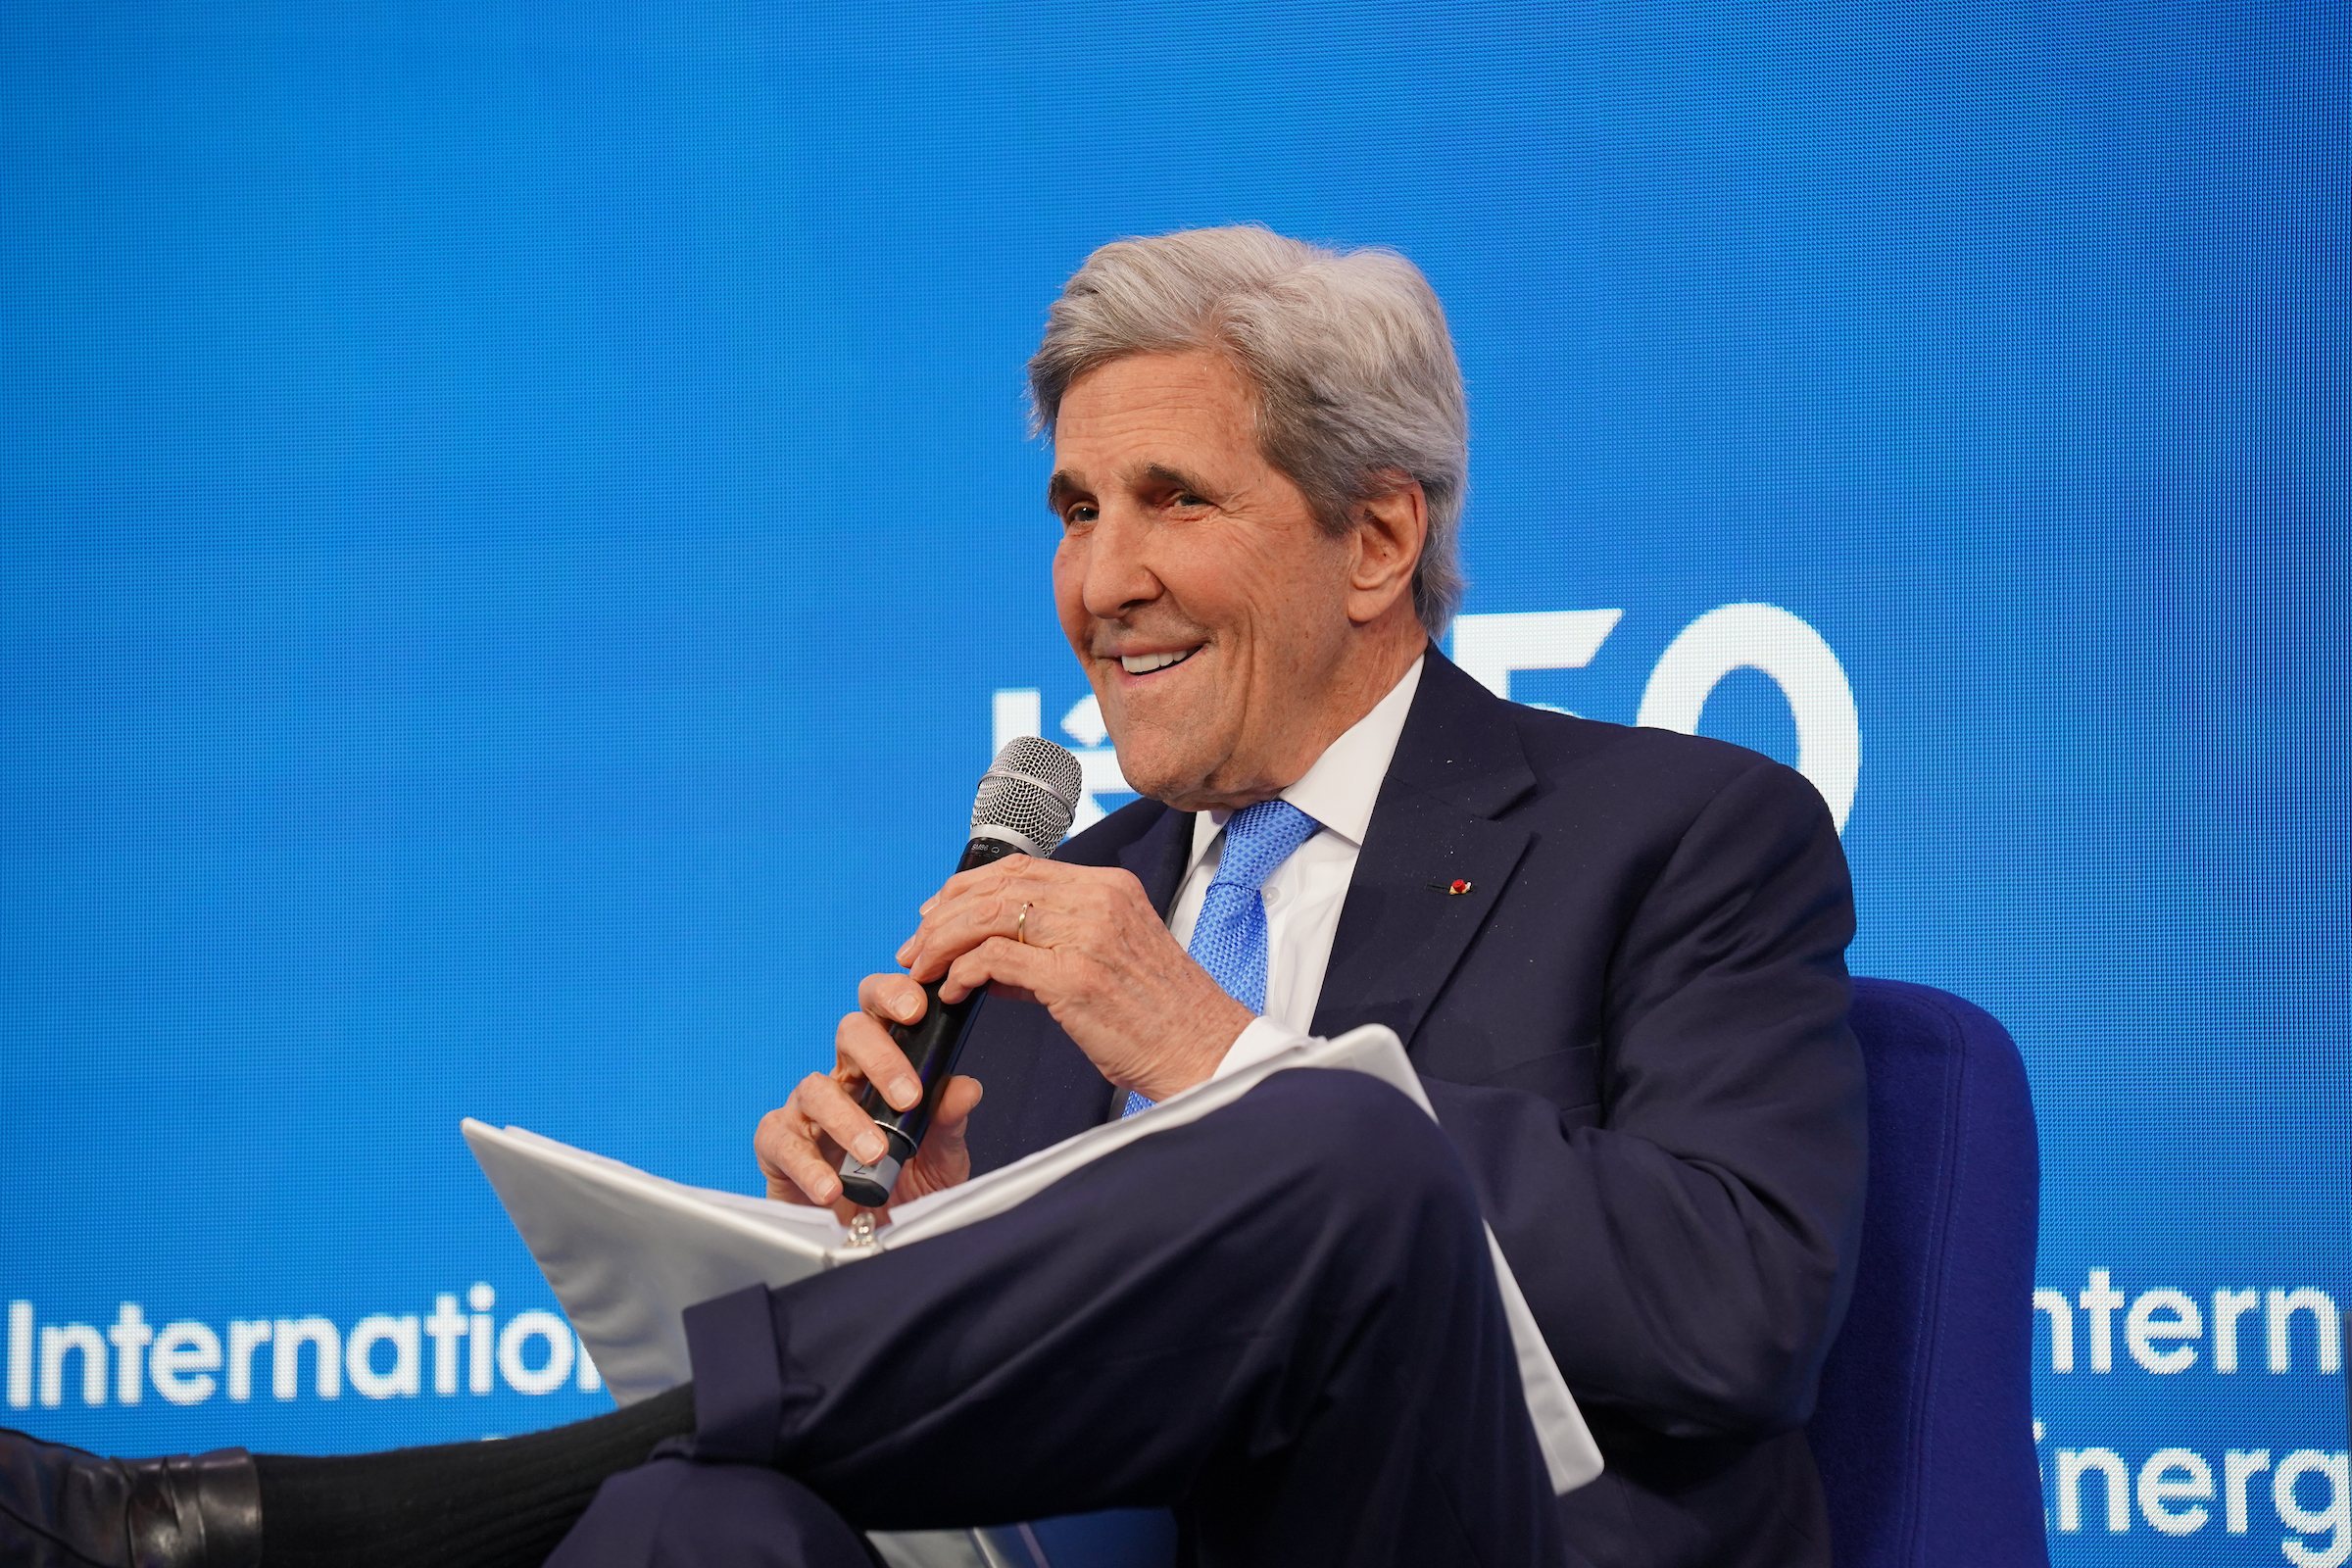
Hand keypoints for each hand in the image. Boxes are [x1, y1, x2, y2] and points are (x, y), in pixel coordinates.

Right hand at [754, 972, 981, 1221]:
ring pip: (815, 1087)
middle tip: (908, 1097)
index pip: (881, 1011)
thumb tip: (966, 1088)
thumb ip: (949, 1122)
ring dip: (848, 1120)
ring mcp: (807, 1110)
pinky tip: (832, 1187)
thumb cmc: (905, 1189)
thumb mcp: (941, 1158)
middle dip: (881, 1058)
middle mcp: (843, 1078)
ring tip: (876, 1154)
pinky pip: (781, 1140)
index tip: (918, 1009)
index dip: (893, 995)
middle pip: (849, 1032)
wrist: (871, 1242)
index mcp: (883, 1067)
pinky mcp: (778, 1146)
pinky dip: (807, 1164)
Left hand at [893, 855, 1252, 1102]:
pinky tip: (955, 992)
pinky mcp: (1075, 976)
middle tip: (916, 945)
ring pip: (988, 915)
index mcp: (1110, 888)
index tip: (936, 911)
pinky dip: (963, 972)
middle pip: (997, 885)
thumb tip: (986, 959)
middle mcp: (1099, 900)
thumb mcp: (1109, 963)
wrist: (1204, 1051)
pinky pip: (995, 959)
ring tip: (923, 969)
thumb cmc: (1159, 1018)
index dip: (967, 885)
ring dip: (943, 942)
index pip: (1021, 868)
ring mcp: (1088, 935)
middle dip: (943, 914)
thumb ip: (1050, 950)